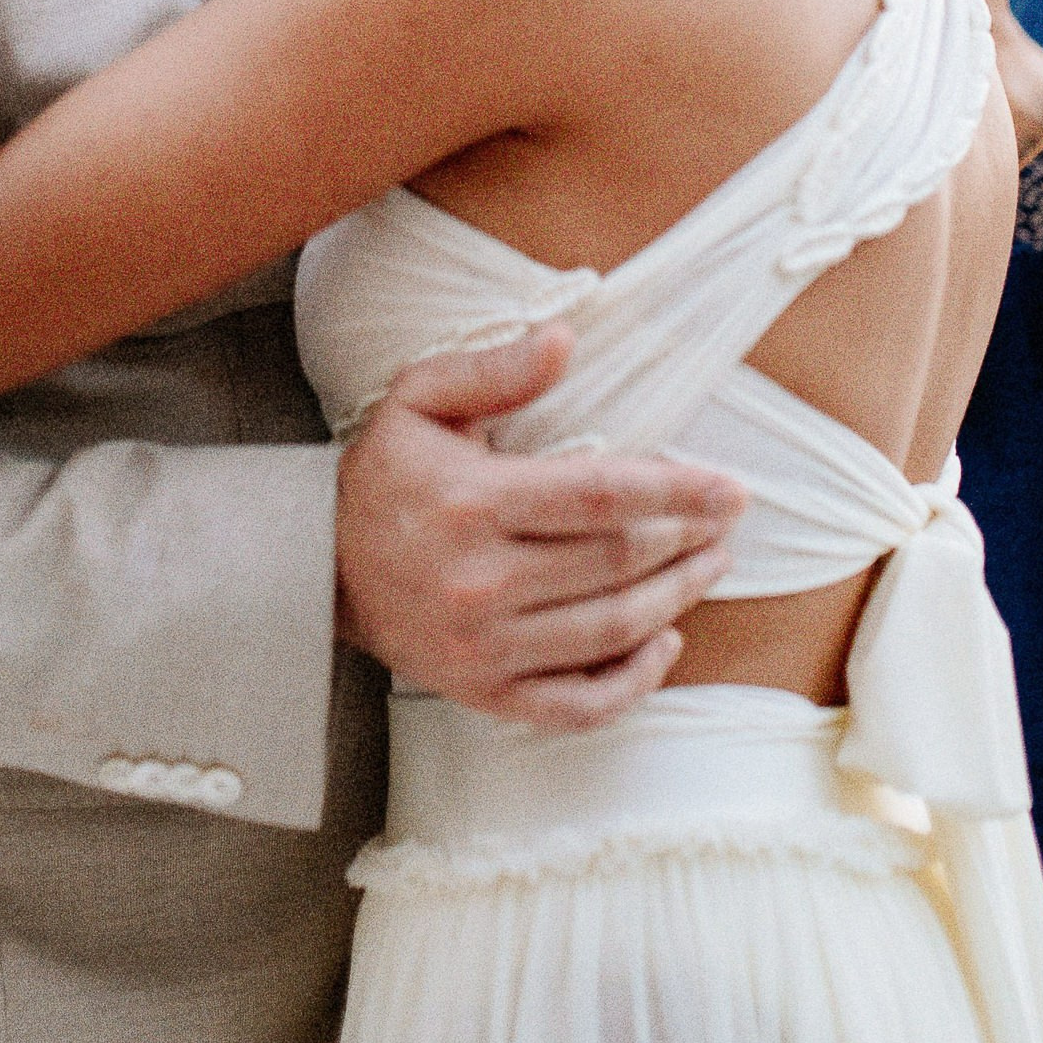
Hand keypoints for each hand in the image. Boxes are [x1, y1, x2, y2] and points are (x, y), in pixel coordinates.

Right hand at [335, 325, 747, 730]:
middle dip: (688, 540)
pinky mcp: (481, 691)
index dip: (678, 492)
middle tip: (728, 522)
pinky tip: (665, 642)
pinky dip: (633, 681)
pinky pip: (576, 704)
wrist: (312, 566)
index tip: (730, 488)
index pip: (600, 496)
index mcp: (471, 503)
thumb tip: (566, 338)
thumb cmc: (382, 474)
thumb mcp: (420, 399)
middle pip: (617, 563)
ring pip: (609, 630)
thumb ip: (495, 369)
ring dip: (676, 599)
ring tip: (710, 566)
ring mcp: (481, 647)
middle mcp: (479, 581)